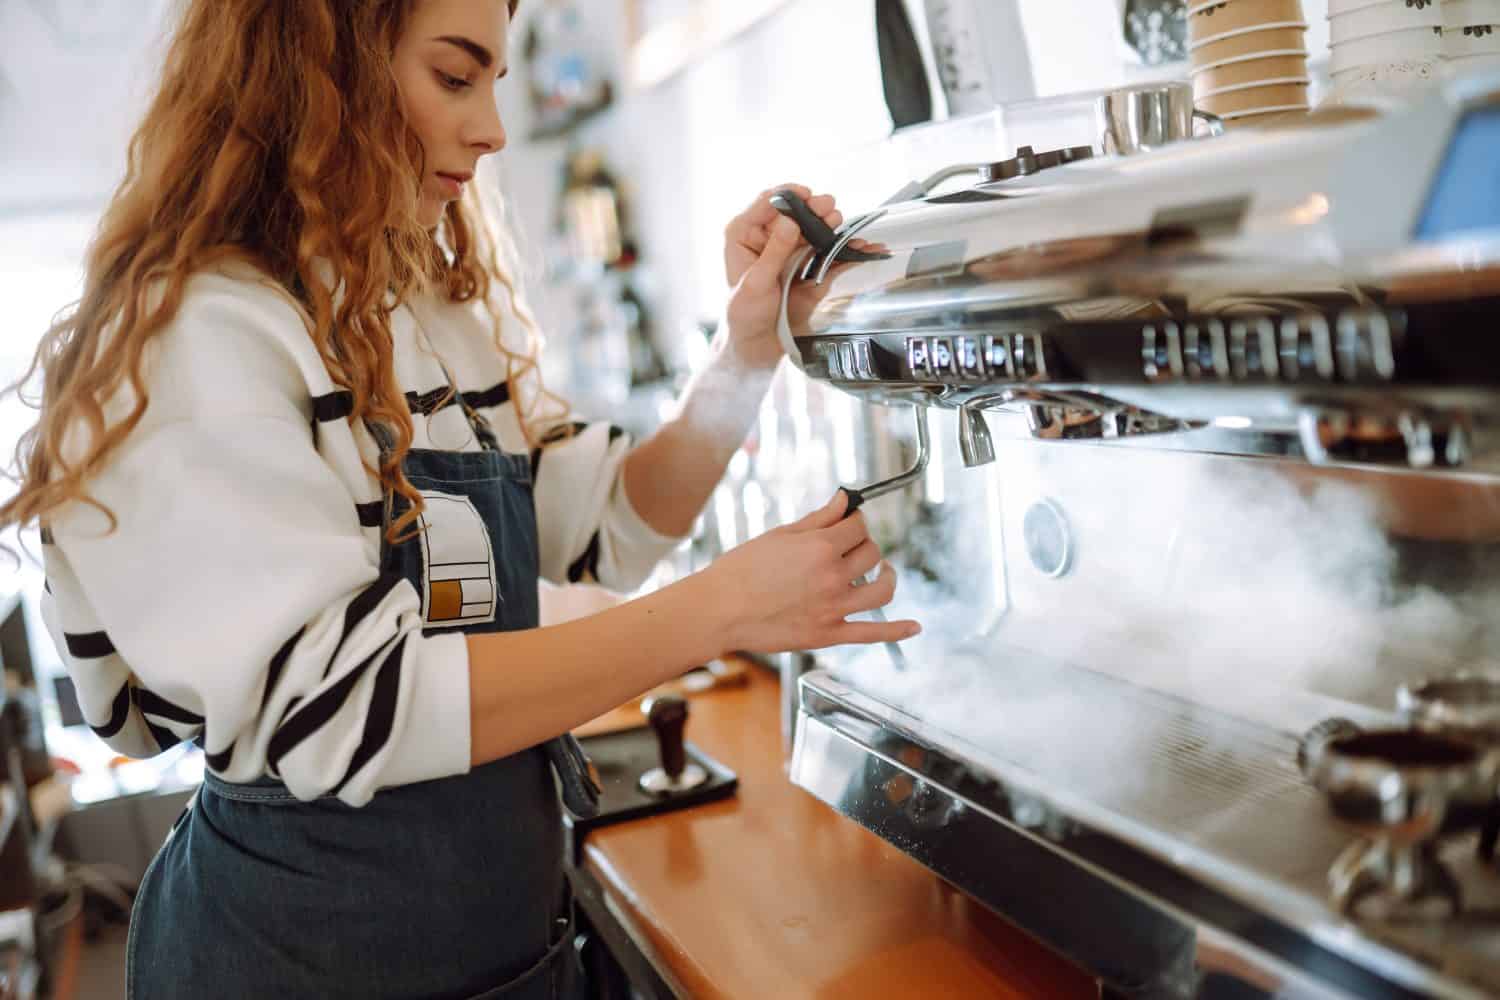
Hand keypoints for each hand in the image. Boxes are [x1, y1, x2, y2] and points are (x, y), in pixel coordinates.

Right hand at [703, 492, 920, 653]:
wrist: (720, 610)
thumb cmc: (742, 570)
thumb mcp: (781, 535)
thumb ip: (819, 519)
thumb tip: (844, 500)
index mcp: (821, 548)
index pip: (858, 526)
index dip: (854, 521)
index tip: (848, 522)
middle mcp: (834, 577)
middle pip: (871, 553)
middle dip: (863, 544)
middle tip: (849, 545)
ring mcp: (835, 608)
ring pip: (882, 588)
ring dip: (887, 575)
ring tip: (883, 571)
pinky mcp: (829, 634)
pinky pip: (872, 633)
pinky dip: (897, 631)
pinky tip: (914, 627)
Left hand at [720, 183, 842, 370]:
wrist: (758, 343)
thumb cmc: (744, 314)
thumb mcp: (757, 282)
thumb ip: (774, 251)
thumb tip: (789, 222)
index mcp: (745, 234)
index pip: (767, 202)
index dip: (788, 196)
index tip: (806, 196)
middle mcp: (768, 237)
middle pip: (795, 212)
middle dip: (814, 208)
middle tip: (829, 208)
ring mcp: (791, 250)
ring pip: (814, 228)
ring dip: (830, 223)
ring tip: (839, 222)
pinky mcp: (809, 265)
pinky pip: (829, 252)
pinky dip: (846, 248)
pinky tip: (859, 246)